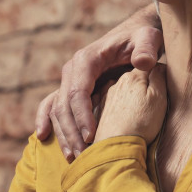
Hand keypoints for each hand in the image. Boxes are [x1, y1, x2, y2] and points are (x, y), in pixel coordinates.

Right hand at [35, 5, 162, 158]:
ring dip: (63, 133)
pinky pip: (53, 105)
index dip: (83, 116)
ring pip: (57, 109)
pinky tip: (43, 137)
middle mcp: (73, 70)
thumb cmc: (142, 38)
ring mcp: (71, 80)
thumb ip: (147, 48)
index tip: (91, 136)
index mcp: (87, 60)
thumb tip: (143, 63)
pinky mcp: (73, 88)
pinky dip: (47, 120)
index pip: (78, 92)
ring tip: (73, 156)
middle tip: (83, 155)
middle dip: (72, 132)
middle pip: (64, 105)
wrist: (135, 34)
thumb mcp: (149, 38)